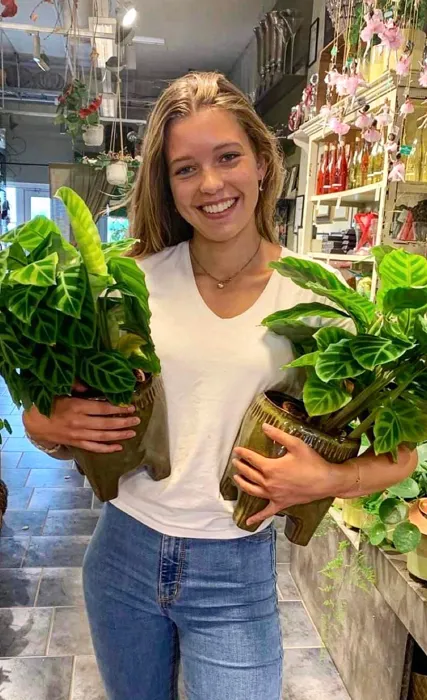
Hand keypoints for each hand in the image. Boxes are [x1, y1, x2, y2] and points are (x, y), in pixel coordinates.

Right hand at [23, 380, 140, 453]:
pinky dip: (107, 448)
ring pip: (102, 437)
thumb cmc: (47, 403)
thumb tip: (89, 384)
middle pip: (106, 424)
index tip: (130, 406)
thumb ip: (75, 385)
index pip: (102, 408)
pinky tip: (118, 447)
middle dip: (123, 422)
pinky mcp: (76, 443)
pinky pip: (94, 447)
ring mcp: (78, 435)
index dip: (118, 408)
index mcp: (76, 407)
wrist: (34, 423)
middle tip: (137, 420)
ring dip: (119, 435)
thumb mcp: (58, 390)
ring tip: (132, 432)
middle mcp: (79, 422)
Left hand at [232, 423, 335, 527]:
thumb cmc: (312, 462)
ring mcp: (274, 495)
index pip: (251, 459)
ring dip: (242, 483)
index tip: (237, 450)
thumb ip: (278, 435)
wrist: (326, 481)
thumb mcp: (296, 444)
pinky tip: (248, 522)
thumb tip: (264, 426)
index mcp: (270, 468)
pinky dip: (256, 517)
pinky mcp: (281, 504)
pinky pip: (266, 512)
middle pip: (249, 474)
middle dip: (240, 466)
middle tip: (235, 461)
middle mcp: (269, 483)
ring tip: (236, 478)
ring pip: (252, 490)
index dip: (243, 453)